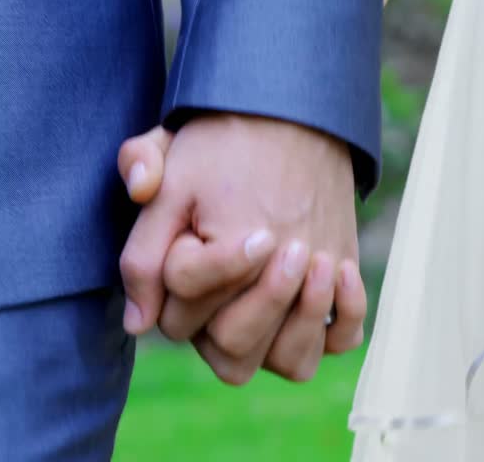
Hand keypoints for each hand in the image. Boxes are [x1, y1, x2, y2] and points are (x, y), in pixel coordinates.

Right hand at [117, 116, 367, 383]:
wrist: (275, 121)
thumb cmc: (218, 147)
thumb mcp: (167, 159)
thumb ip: (138, 216)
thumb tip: (137, 315)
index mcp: (177, 289)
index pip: (184, 313)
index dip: (221, 276)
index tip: (258, 233)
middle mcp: (220, 316)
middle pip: (232, 349)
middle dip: (266, 302)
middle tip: (291, 248)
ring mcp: (273, 319)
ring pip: (288, 362)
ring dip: (306, 320)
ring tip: (321, 264)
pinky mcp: (317, 308)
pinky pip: (338, 342)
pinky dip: (346, 316)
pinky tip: (344, 269)